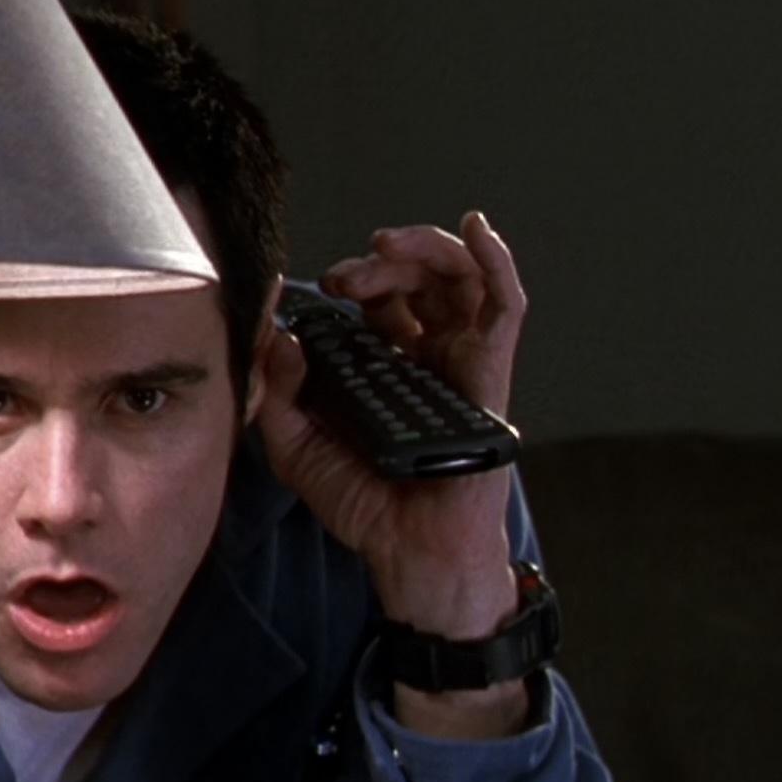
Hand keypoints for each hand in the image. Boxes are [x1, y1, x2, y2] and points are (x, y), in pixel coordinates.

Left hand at [254, 211, 529, 737]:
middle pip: (415, 279)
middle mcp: (426, 357)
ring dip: (422, 249)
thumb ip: (276, 394)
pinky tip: (475, 229)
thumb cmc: (366, 506)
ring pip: (457, 278)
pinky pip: (505, 306)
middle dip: (379, 262)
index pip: (374, 303)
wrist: (411, 552)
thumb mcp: (296, 448)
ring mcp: (461, 361)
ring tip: (386, 248)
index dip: (348, 282)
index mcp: (384, 368)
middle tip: (347, 277)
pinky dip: (495, 260)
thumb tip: (276, 336)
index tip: (314, 288)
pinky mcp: (491, 372)